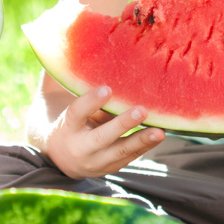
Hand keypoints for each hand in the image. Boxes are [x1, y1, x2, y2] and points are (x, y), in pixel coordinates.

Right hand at [46, 86, 164, 178]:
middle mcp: (81, 147)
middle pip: (102, 137)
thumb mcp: (70, 108)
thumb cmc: (72, 122)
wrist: (63, 160)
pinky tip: (160, 134)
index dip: (91, 101)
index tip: (107, 88)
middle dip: (122, 125)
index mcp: (68, 128)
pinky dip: (146, 146)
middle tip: (141, 111)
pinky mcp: (112, 167)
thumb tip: (92, 56)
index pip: (76, 113)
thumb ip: (82, 88)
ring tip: (160, 132)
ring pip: (121, 152)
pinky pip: (131, 157)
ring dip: (142, 141)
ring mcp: (97, 161)